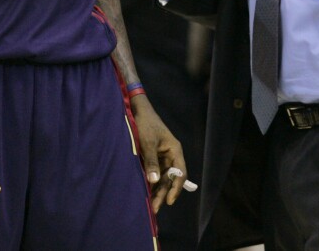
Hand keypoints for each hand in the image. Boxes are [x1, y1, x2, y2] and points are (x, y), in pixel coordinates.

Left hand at [130, 96, 187, 212]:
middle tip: (155, 208)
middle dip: (163, 193)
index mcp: (175, 150)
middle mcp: (170, 155)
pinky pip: (155, 173)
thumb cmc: (145, 124)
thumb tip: (155, 181)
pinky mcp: (153, 157)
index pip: (180, 173)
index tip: (169, 200)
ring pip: (162, 177)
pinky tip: (146, 192)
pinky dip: (152, 182)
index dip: (176, 188)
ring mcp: (162, 156)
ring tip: (150, 205)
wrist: (137, 111)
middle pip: (170, 178)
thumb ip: (151, 162)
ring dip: (157, 190)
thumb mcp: (147, 143)